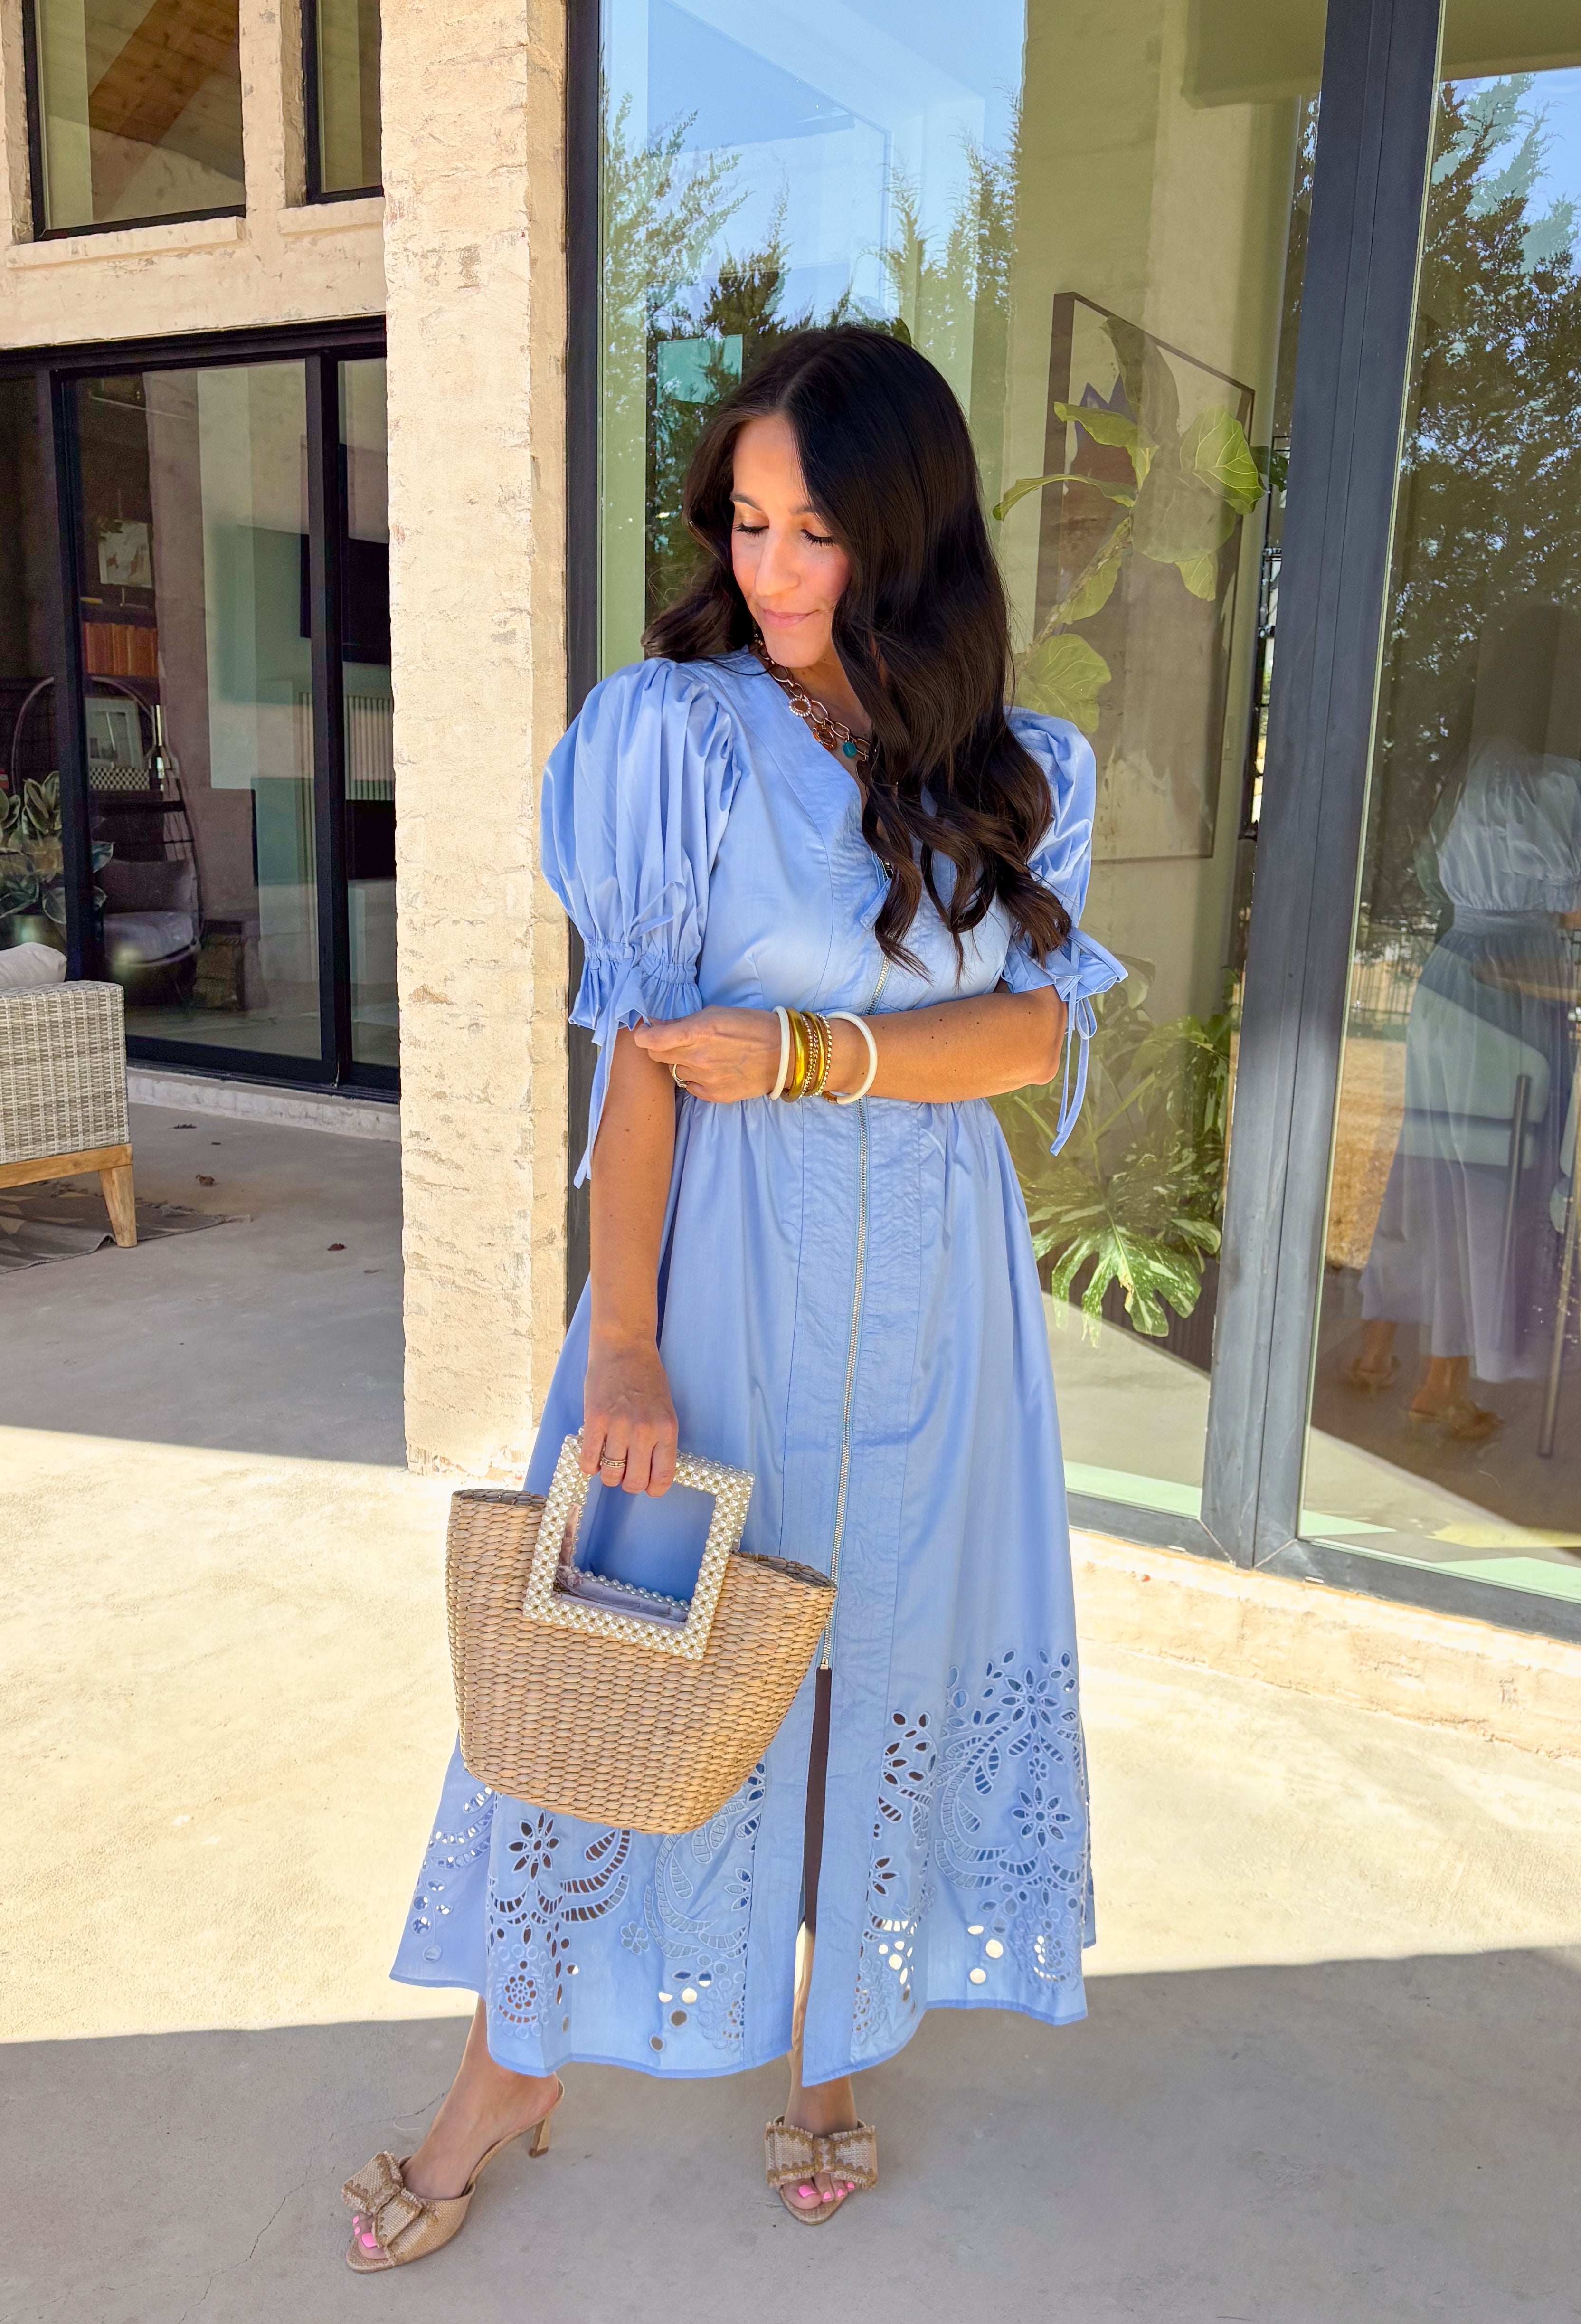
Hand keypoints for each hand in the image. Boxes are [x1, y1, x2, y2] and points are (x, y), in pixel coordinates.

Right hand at [582, 1333, 676, 1494]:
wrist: (624, 1347)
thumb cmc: (646, 1377)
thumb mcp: (664, 1409)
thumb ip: (659, 1439)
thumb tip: (648, 1470)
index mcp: (666, 1429)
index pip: (662, 1477)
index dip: (652, 1488)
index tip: (647, 1485)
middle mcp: (644, 1431)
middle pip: (633, 1482)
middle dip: (628, 1483)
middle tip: (624, 1472)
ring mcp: (618, 1427)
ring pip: (610, 1475)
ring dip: (608, 1474)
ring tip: (608, 1461)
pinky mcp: (594, 1421)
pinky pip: (589, 1461)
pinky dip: (589, 1465)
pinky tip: (593, 1455)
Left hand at [632, 1007, 780, 1101]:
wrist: (783, 1055)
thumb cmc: (751, 1026)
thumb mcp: (716, 1013)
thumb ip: (684, 1022)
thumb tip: (657, 1025)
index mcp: (698, 1032)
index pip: (652, 1040)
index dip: (644, 1035)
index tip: (646, 1032)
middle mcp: (698, 1058)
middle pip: (656, 1057)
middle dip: (659, 1047)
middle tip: (674, 1041)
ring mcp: (705, 1079)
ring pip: (674, 1071)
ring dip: (680, 1062)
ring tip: (702, 1054)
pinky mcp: (713, 1095)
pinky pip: (690, 1086)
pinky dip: (694, 1077)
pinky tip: (711, 1069)